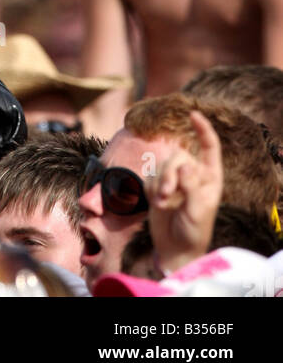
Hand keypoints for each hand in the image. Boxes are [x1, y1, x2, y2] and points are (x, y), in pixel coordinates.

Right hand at [145, 110, 222, 272]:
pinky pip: (151, 176)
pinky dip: (152, 190)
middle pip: (177, 156)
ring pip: (162, 165)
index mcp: (210, 177)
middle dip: (169, 173)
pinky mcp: (158, 185)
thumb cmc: (193, 231)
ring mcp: (175, 178)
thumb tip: (186, 165)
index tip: (194, 114)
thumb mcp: (197, 211)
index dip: (203, 129)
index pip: (209, 147)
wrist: (174, 248)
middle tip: (166, 194)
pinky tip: (158, 205)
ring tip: (163, 204)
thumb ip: (192, 187)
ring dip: (160, 184)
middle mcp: (193, 174)